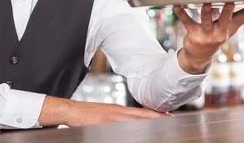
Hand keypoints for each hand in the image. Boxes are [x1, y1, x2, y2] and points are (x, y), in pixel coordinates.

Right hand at [38, 96, 171, 127]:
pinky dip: (131, 129)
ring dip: (148, 122)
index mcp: (119, 111)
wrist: (72, 111)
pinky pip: (121, 127)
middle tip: (171, 120)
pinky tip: (138, 131)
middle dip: (157, 118)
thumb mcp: (106, 115)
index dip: (156, 115)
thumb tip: (129, 125)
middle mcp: (118, 112)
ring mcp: (112, 118)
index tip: (169, 117)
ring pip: (135, 120)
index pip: (142, 113)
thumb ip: (119, 119)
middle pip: (142, 115)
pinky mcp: (105, 122)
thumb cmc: (88, 114)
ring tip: (161, 124)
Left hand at [174, 3, 243, 73]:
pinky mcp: (193, 34)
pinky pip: (187, 22)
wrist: (199, 56)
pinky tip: (177, 6)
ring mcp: (206, 34)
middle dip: (228, 10)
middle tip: (231, 1)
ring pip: (206, 20)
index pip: (243, 17)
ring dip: (206, 12)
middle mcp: (220, 32)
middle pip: (225, 19)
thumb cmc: (217, 35)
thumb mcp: (232, 27)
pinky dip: (181, 14)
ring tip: (207, 3)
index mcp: (230, 28)